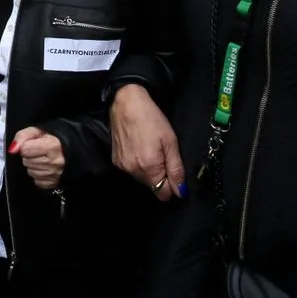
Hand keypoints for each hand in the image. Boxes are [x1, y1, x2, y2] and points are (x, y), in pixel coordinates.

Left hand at [10, 127, 64, 189]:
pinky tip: (44, 168)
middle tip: (38, 152)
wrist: (67, 151)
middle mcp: (56, 161)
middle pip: (27, 162)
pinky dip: (37, 175)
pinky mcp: (54, 184)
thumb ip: (22, 136)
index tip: (32, 144)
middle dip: (29, 156)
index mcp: (52, 146)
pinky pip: (36, 181)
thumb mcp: (36, 131)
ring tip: (42, 160)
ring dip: (32, 166)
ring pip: (30, 172)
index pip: (25, 149)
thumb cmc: (50, 140)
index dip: (25, 146)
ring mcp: (55, 174)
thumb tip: (12, 150)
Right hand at [110, 84, 186, 199]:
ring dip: (149, 171)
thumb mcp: (171, 142)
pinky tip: (139, 148)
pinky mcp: (115, 161)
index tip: (173, 170)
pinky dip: (138, 164)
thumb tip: (181, 192)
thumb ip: (176, 169)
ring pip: (142, 179)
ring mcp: (122, 166)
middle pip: (153, 187)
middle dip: (161, 176)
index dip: (173, 185)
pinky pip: (132, 171)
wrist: (126, 103)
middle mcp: (133, 171)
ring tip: (150, 149)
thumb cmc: (151, 118)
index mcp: (149, 168)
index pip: (163, 194)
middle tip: (163, 154)